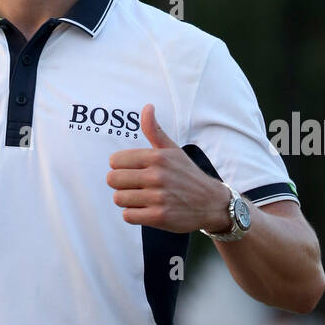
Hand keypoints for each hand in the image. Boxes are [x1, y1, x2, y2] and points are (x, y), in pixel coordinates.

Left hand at [106, 103, 230, 233]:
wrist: (212, 203)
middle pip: (113, 179)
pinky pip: (128, 216)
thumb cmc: (187, 174)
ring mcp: (158, 197)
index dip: (120, 166)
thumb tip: (147, 106)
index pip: (115, 160)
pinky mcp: (159, 217)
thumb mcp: (172, 150)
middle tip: (135, 185)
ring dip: (128, 200)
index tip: (133, 170)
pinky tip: (146, 209)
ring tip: (142, 198)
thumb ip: (154, 130)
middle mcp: (157, 176)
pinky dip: (134, 214)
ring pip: (118, 198)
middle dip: (121, 184)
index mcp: (157, 157)